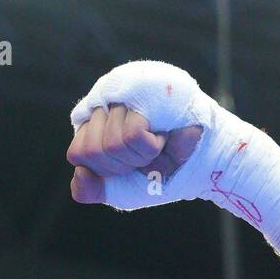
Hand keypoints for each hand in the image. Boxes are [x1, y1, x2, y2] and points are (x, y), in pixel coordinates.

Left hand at [67, 104, 202, 203]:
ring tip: (155, 143)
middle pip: (89, 149)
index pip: (76, 153)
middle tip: (143, 156)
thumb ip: (89, 189)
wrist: (203, 164)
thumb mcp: (119, 188)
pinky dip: (149, 148)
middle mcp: (105, 102)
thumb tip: (80, 172)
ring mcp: (125, 92)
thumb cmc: (160, 172)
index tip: (127, 166)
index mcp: (94, 124)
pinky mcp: (146, 90)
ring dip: (138, 157)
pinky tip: (161, 136)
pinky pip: (131, 136)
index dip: (103, 170)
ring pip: (110, 144)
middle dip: (120, 166)